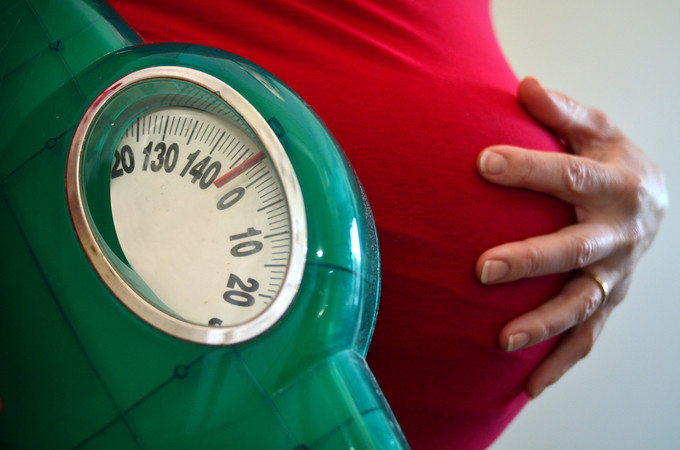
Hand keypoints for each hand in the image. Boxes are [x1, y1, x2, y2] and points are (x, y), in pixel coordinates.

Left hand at [476, 77, 667, 397]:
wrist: (652, 199)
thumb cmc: (611, 161)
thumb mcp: (597, 129)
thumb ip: (562, 113)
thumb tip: (523, 86)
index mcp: (617, 184)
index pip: (568, 175)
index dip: (527, 169)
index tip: (482, 162)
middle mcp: (620, 234)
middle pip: (573, 250)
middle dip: (530, 261)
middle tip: (482, 271)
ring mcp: (617, 274)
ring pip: (581, 304)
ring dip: (543, 324)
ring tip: (501, 341)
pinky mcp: (609, 301)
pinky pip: (588, 338)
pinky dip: (560, 363)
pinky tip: (528, 387)